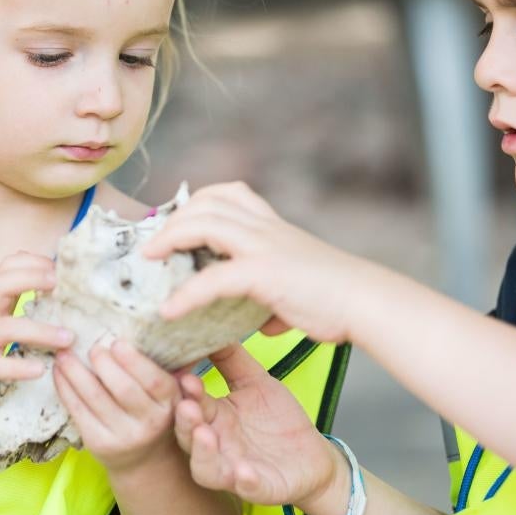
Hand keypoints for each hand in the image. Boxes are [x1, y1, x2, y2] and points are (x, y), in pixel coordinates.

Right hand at [0, 252, 74, 413]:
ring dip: (41, 331)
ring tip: (68, 338)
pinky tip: (41, 370)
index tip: (59, 269)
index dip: (34, 262)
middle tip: (62, 287)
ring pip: (7, 328)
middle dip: (33, 279)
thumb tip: (49, 285)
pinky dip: (20, 367)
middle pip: (2, 284)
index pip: (6, 268)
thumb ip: (10, 303)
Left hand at [54, 340, 180, 472]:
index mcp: (170, 404)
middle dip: (104, 364)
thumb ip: (170, 367)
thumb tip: (161, 328)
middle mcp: (149, 423)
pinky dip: (65, 388)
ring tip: (65, 354)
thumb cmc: (154, 411)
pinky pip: (78, 411)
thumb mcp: (170, 393)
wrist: (144, 459)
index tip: (117, 342)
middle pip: (124, 389)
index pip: (154, 381)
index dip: (134, 361)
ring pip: (95, 398)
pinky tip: (59, 372)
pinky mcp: (98, 444)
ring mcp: (123, 436)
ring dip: (75, 372)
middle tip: (92, 347)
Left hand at [143, 182, 367, 343]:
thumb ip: (276, 301)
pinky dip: (185, 294)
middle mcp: (266, 229)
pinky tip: (169, 311)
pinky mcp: (263, 273)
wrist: (365, 301)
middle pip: (208, 200)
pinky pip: (212, 278)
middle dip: (174, 217)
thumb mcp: (299, 290)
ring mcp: (264, 246)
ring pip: (204, 223)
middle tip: (155, 244)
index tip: (178, 222)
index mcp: (274, 227)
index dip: (198, 203)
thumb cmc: (338, 298)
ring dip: (169, 238)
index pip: (229, 193)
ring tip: (150, 259)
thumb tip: (268, 320)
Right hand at [174, 343, 342, 509]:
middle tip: (185, 404)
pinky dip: (243, 480)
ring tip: (204, 434)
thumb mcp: (255, 383)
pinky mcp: (258, 487)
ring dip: (202, 453)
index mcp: (214, 417)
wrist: (312, 457)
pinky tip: (243, 471)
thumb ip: (231, 359)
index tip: (180, 372)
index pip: (189, 402)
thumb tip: (209, 325)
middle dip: (185, 420)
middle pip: (188, 435)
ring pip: (206, 467)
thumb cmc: (278, 421)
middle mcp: (217, 444)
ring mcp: (234, 468)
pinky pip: (246, 487)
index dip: (183, 391)